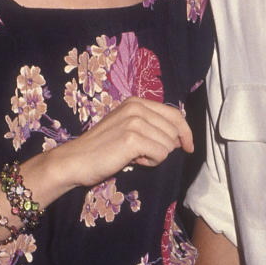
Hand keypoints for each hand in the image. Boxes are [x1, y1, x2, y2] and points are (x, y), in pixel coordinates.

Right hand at [47, 98, 193, 192]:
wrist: (76, 160)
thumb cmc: (102, 148)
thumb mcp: (128, 128)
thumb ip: (152, 126)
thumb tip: (181, 138)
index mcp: (136, 102)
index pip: (175, 114)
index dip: (186, 132)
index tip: (189, 147)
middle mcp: (136, 107)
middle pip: (174, 131)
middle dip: (164, 147)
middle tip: (140, 153)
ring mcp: (134, 121)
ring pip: (169, 144)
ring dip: (156, 156)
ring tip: (134, 156)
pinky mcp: (132, 138)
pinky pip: (161, 154)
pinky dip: (150, 162)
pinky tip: (133, 161)